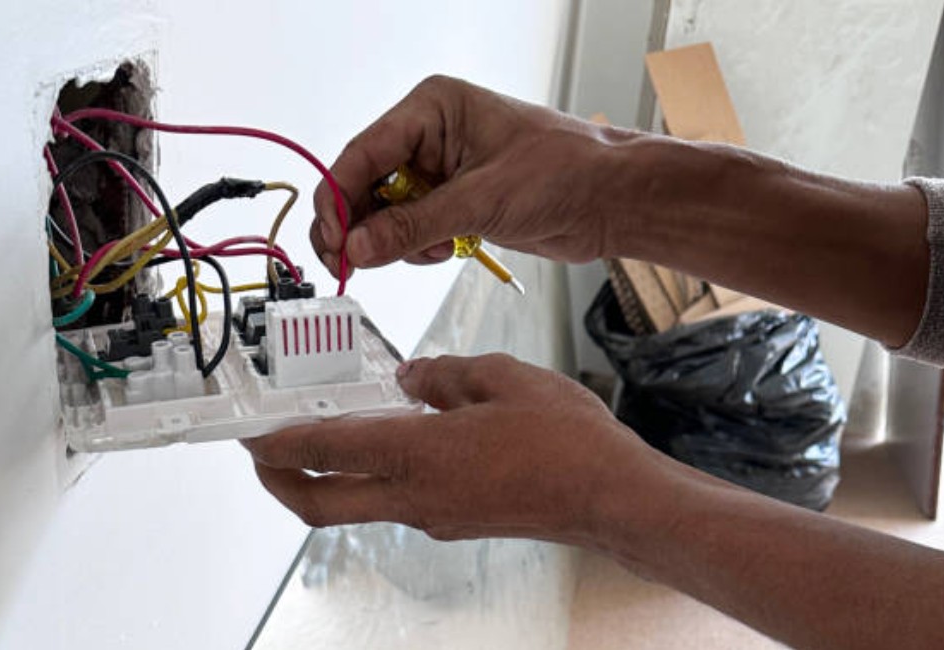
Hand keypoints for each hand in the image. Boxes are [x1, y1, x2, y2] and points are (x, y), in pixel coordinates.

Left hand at [242, 353, 662, 545]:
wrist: (610, 498)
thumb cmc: (566, 442)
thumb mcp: (502, 378)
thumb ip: (445, 373)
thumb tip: (415, 376)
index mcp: (418, 454)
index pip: (325, 449)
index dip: (277, 442)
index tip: (250, 435)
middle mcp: (415, 496)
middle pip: (321, 501)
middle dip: (280, 480)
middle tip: (264, 454)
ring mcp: (434, 515)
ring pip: (358, 502)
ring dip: (332, 474)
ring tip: (331, 435)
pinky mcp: (455, 520)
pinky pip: (398, 499)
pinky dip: (379, 474)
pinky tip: (401, 440)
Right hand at [311, 75, 632, 276]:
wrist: (610, 200)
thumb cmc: (565, 171)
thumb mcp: (481, 200)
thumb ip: (412, 227)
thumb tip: (358, 248)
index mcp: (432, 109)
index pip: (364, 154)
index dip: (340, 199)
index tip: (333, 240)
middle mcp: (430, 136)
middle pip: (366, 185)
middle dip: (359, 226)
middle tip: (348, 263)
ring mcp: (441, 171)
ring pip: (386, 212)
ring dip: (394, 240)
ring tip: (425, 250)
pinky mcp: (454, 202)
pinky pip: (412, 229)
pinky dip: (418, 247)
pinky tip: (444, 250)